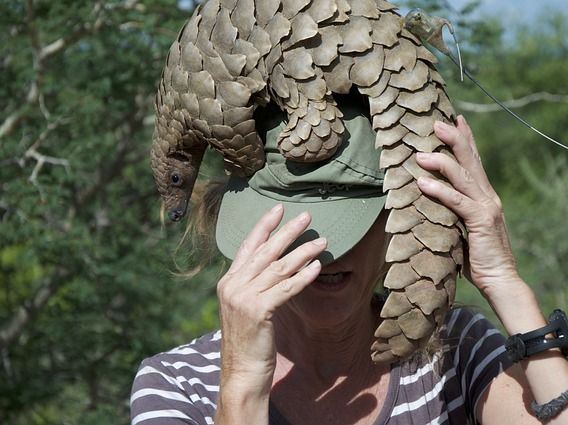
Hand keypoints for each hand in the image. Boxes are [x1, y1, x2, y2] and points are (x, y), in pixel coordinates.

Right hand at [216, 204, 326, 396]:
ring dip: (303, 251)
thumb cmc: (248, 343)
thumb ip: (254, 287)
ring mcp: (243, 298)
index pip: (247, 246)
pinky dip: (303, 276)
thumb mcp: (245, 309)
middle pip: (265, 251)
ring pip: (278, 267)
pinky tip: (317, 267)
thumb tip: (274, 268)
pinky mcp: (258, 311)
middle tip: (307, 216)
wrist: (240, 374)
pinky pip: (286, 288)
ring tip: (322, 240)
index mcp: (228, 282)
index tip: (278, 209)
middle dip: (287, 231)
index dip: (264, 226)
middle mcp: (233, 286)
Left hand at [416, 116, 519, 294]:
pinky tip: (423, 182)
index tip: (455, 119)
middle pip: (471, 160)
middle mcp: (489, 197)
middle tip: (437, 122)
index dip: (466, 139)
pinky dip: (439, 190)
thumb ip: (454, 214)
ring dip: (441, 161)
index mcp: (486, 197)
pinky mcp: (481, 222)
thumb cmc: (479, 259)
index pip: (475, 162)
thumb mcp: (464, 230)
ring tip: (421, 152)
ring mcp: (487, 208)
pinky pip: (456, 201)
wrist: (501, 281)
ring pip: (463, 176)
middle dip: (454, 138)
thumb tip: (430, 204)